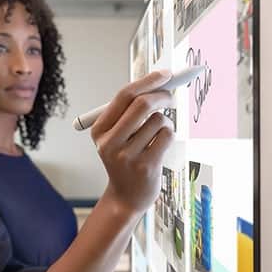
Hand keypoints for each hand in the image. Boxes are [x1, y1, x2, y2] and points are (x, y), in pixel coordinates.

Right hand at [91, 70, 175, 214]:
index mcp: (100, 130)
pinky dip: (168, 135)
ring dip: (165, 121)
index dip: (147, 81)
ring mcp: (127, 156)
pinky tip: (160, 146)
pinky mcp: (146, 166)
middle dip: (162, 95)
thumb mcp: (117, 135)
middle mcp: (110, 143)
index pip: (124, 96)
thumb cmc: (125, 159)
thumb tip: (159, 81)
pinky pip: (166, 136)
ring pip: (158, 120)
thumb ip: (131, 110)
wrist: (126, 197)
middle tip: (171, 97)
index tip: (165, 74)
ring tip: (158, 134)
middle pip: (142, 104)